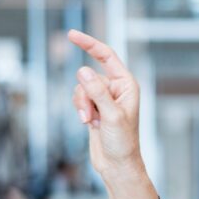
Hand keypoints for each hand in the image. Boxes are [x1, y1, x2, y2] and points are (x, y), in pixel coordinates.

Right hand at [68, 29, 142, 178]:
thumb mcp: (110, 115)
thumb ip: (97, 92)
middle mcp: (117, 88)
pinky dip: (80, 110)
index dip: (89, 44)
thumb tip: (82, 70)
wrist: (117, 164)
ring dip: (82, 106)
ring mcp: (105, 98)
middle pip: (89, 76)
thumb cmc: (122, 142)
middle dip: (85, 95)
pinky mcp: (95, 108)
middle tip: (92, 116)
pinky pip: (79, 99)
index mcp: (127, 84)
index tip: (71, 34)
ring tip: (91, 123)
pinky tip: (90, 124)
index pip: (107, 56)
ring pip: (81, 89)